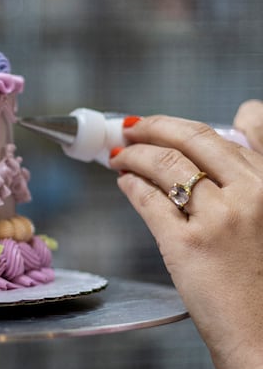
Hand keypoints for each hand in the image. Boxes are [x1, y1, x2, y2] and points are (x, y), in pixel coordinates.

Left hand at [114, 106, 262, 368]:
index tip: (168, 124)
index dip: (194, 123)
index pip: (241, 130)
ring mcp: (219, 218)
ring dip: (136, 153)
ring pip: (166, 164)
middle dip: (155, 127)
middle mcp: (253, 193)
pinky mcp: (187, 246)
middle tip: (131, 128)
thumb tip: (234, 145)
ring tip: (120, 155)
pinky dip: (132, 185)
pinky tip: (124, 182)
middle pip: (195, 139)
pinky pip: (150, 200)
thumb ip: (256, 190)